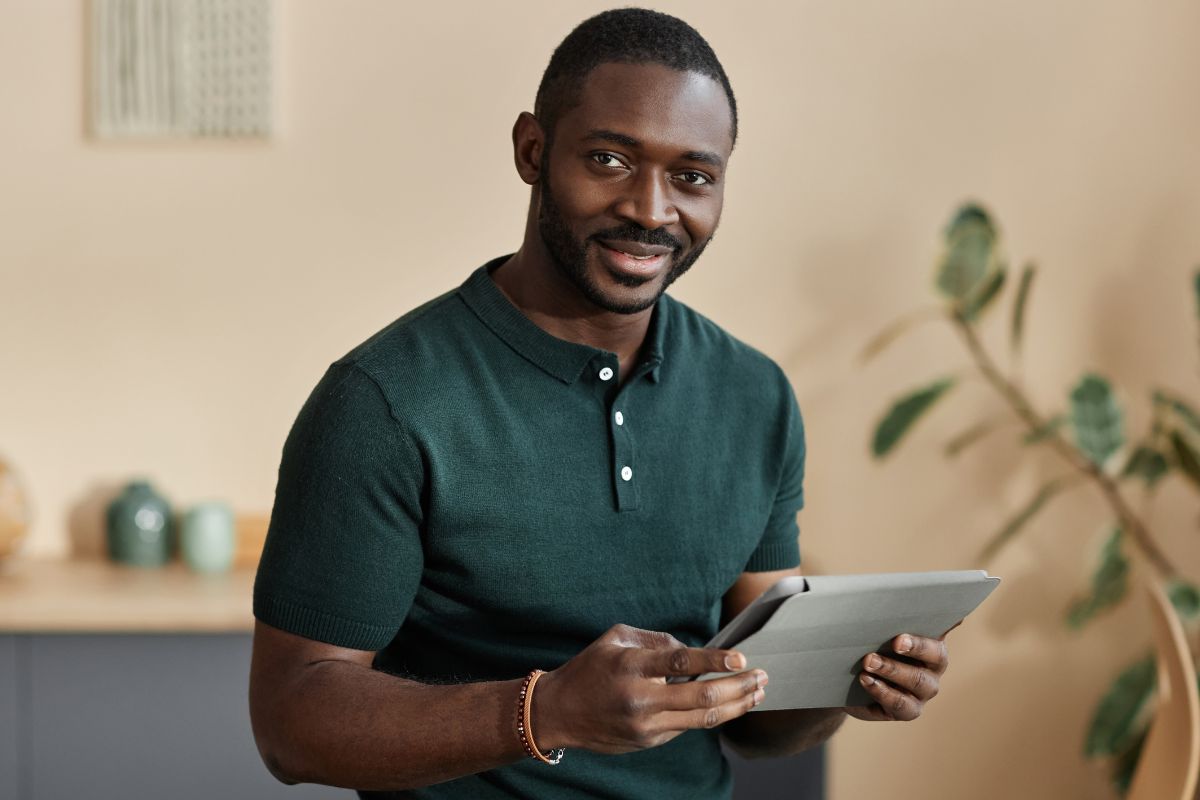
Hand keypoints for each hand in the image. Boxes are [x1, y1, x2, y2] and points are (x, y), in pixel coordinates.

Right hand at [531, 623, 768, 753]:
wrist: (560, 712)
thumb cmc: (589, 668)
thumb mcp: (615, 638)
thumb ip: (654, 640)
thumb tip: (690, 650)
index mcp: (631, 666)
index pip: (679, 663)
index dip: (713, 661)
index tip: (739, 657)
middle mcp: (640, 699)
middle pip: (701, 697)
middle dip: (738, 687)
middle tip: (762, 676)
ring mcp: (645, 725)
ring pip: (701, 719)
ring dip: (735, 706)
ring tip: (757, 693)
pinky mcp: (648, 741)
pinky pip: (686, 727)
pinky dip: (711, 716)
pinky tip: (729, 705)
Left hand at [844, 627, 954, 722]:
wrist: (849, 680)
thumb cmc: (868, 645)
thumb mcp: (876, 630)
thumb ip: (886, 616)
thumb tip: (884, 589)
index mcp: (932, 643)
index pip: (940, 634)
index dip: (925, 635)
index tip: (905, 632)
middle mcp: (933, 669)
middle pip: (934, 657)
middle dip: (914, 648)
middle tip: (894, 641)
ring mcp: (922, 692)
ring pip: (917, 682)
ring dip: (892, 670)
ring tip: (868, 661)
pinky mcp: (907, 710)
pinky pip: (900, 704)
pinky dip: (882, 691)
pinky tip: (866, 680)